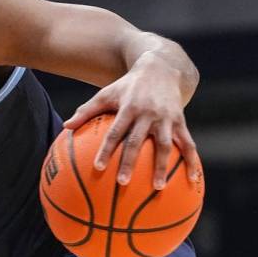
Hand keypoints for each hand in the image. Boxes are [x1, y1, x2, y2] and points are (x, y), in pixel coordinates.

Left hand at [63, 54, 200, 189]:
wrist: (161, 68)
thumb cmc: (127, 86)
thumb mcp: (106, 93)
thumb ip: (86, 111)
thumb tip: (65, 126)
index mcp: (128, 108)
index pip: (115, 132)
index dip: (106, 149)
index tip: (98, 168)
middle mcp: (148, 114)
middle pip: (137, 141)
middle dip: (129, 163)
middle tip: (122, 183)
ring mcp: (166, 119)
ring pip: (165, 146)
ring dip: (162, 167)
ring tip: (158, 188)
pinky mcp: (181, 121)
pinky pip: (188, 144)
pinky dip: (192, 161)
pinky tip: (192, 179)